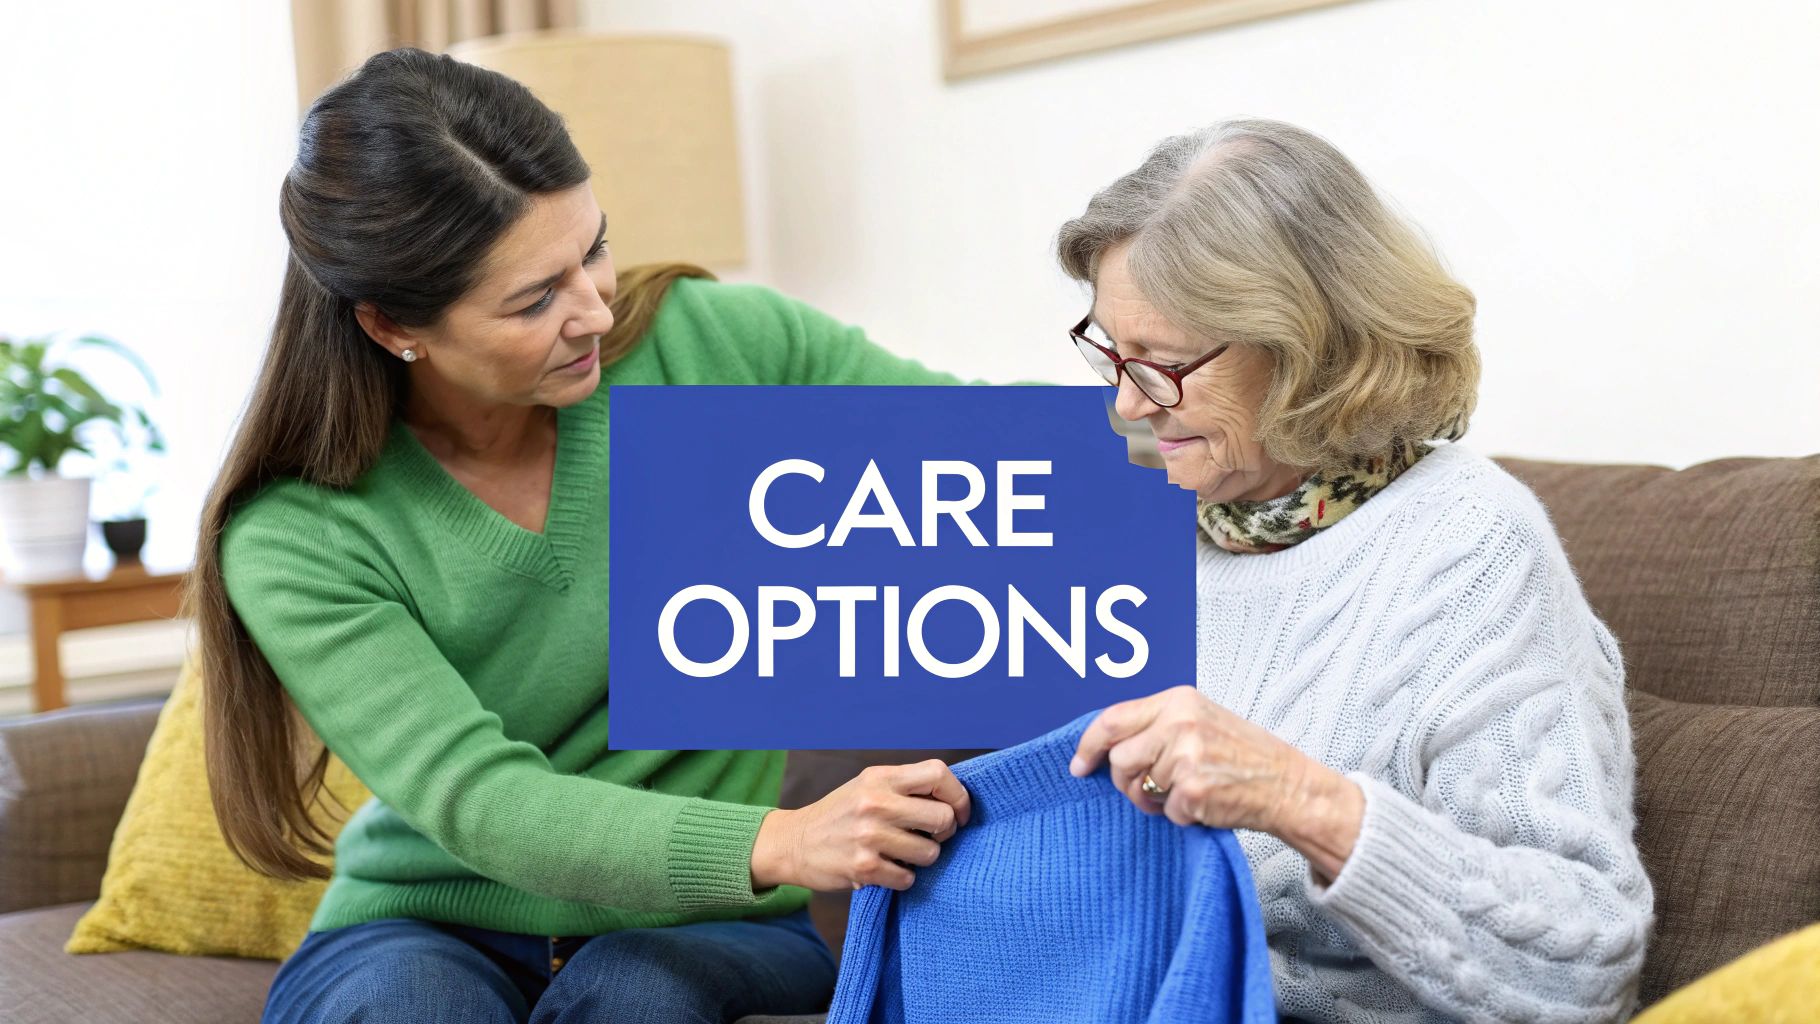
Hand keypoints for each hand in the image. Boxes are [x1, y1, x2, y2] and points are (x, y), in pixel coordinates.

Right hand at [751, 759, 971, 892]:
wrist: (793, 843)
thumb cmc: (841, 814)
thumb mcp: (868, 786)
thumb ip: (905, 787)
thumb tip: (954, 799)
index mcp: (880, 777)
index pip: (938, 774)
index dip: (958, 795)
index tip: (958, 812)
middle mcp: (875, 803)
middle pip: (942, 818)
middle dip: (945, 832)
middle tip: (931, 837)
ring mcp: (869, 835)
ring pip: (930, 853)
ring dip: (923, 858)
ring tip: (903, 854)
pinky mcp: (863, 867)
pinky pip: (908, 878)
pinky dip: (902, 878)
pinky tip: (886, 869)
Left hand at [1069, 685, 1362, 882]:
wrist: (1286, 783)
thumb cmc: (1242, 755)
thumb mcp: (1200, 720)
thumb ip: (1156, 726)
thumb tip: (1106, 747)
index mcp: (1178, 701)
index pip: (1112, 720)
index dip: (1088, 746)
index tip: (1078, 765)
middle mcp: (1179, 723)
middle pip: (1119, 760)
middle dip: (1128, 781)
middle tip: (1155, 787)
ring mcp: (1186, 756)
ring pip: (1137, 788)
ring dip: (1155, 800)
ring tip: (1185, 792)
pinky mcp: (1194, 790)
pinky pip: (1165, 812)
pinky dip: (1180, 816)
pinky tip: (1204, 804)